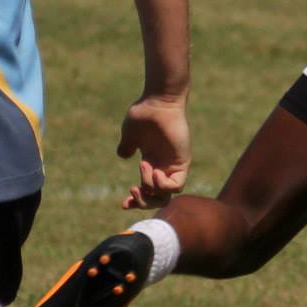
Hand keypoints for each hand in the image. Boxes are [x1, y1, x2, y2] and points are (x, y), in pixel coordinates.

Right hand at [118, 94, 189, 208]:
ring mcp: (173, 165)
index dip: (136, 201)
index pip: (147, 191)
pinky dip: (164, 185)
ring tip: (145, 167)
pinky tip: (156, 172)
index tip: (123, 204)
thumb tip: (123, 155)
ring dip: (151, 189)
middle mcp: (163, 167)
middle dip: (143, 201)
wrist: (158, 102)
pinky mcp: (182, 161)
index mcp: (151, 163)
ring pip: (167, 195)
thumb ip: (127, 146)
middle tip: (133, 190)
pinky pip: (177, 185)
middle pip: (157, 199)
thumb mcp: (131, 135)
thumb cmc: (145, 114)